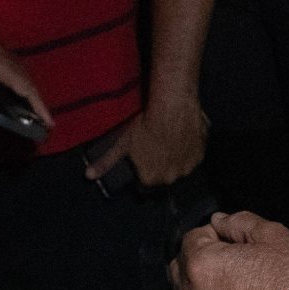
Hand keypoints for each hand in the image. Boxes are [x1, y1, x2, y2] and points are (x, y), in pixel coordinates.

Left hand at [0, 11, 53, 128]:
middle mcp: (8, 59)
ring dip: (31, 93)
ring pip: (24, 76)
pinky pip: (17, 71)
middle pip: (30, 83)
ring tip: (35, 110)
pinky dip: (22, 84)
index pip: (26, 89)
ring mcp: (4, 54)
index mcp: (3, 65)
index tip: (49, 121)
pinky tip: (17, 91)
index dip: (39, 106)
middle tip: (45, 122)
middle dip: (39, 103)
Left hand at [86, 93, 207, 187]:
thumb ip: (106, 162)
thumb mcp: (122, 143)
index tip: (142, 158)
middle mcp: (171, 178)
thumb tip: (88, 176)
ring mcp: (188, 166)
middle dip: (159, 165)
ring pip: (180, 167)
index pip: (145, 183)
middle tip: (155, 146)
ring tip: (169, 139)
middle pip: (164, 176)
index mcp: (151, 179)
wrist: (172, 106)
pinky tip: (182, 135)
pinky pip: (194, 155)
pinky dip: (189, 148)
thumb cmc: (145, 125)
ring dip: (175, 158)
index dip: (142, 170)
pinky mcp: (201, 153)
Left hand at [170, 212, 288, 289]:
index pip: (190, 239)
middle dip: (198, 259)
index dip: (212, 234)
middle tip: (228, 259)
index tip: (231, 239)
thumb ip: (238, 221)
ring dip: (200, 287)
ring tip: (232, 284)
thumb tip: (219, 221)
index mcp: (201, 265)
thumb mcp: (271, 234)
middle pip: (180, 269)